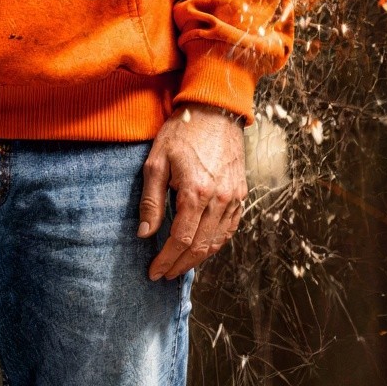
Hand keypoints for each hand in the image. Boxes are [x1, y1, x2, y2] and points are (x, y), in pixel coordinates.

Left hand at [141, 105, 247, 280]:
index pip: (181, 240)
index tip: (154, 272)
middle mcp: (220, 199)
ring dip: (198, 258)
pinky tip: (203, 248)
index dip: (166, 260)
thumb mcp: (156, 163)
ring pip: (218, 240)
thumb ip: (151, 201)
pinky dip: (216, 243)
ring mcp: (234, 197)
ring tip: (180, 267)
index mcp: (196, 193)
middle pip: (201, 246)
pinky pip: (230, 227)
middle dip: (180, 264)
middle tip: (164, 275)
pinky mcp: (242, 193)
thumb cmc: (182, 133)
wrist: (215, 110)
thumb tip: (145, 234)